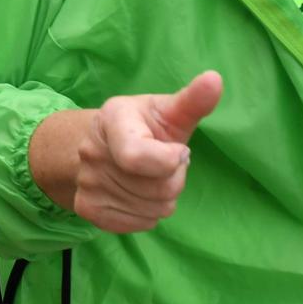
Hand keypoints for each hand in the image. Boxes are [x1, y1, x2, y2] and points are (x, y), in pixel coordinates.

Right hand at [71, 72, 222, 233]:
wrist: (102, 145)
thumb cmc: (144, 125)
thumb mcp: (167, 110)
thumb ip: (193, 100)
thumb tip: (215, 79)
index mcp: (113, 118)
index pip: (137, 157)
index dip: (171, 161)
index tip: (180, 151)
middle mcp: (92, 150)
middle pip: (158, 189)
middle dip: (175, 179)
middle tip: (167, 163)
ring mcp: (87, 181)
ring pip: (153, 210)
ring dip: (163, 198)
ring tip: (152, 177)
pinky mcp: (87, 208)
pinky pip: (140, 224)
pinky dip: (148, 214)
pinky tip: (140, 193)